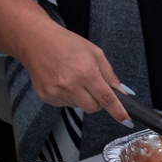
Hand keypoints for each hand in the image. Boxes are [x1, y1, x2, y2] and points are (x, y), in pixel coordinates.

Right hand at [0, 0, 130, 124]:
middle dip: (97, 101)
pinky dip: (68, 96)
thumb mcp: (95, 53)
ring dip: (81, 97)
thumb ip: (110, 75)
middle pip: (93, 108)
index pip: (106, 99)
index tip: (126, 121)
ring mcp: (56, 92)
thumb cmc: (67, 43)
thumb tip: (122, 93)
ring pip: (78, 106)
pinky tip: (61, 80)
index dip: (118, 111)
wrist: (35, 40)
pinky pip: (65, 104)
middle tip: (91, 86)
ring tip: (72, 77)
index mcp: (85, 72)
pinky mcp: (46, 96)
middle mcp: (70, 84)